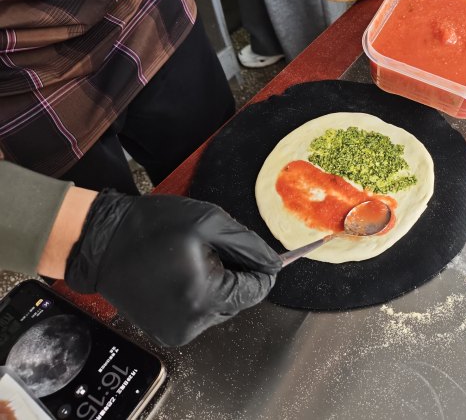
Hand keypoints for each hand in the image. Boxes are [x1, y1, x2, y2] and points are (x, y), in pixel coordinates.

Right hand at [64, 190, 280, 346]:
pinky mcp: (166, 331)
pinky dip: (200, 293)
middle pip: (239, 300)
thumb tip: (275, 264)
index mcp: (204, 298)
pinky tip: (182, 272)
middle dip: (235, 273)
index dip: (262, 268)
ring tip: (192, 258)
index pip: (257, 291)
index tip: (260, 253)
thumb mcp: (210, 223)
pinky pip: (199, 313)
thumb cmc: (149, 227)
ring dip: (217, 283)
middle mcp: (192, 323)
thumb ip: (249, 245)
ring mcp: (177, 332)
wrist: (100, 241)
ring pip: (220, 307)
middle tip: (213, 247)